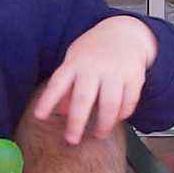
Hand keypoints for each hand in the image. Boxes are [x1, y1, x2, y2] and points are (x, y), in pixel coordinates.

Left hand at [34, 15, 157, 143]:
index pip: (57, 83)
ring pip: (110, 104)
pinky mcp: (134, 77)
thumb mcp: (74, 62)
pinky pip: (129, 101)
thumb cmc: (93, 51)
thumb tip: (60, 111)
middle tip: (71, 139)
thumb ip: (67, 86)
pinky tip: (117, 120)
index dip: (47, 100)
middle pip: (83, 98)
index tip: (39, 116)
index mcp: (74, 63)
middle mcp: (93, 67)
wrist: (124, 33)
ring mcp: (115, 71)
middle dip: (76, 122)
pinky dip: (123, 114)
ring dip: (104, 123)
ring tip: (98, 134)